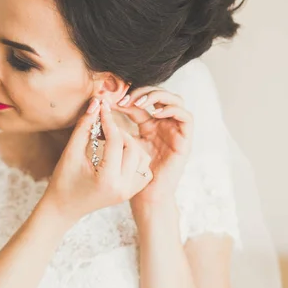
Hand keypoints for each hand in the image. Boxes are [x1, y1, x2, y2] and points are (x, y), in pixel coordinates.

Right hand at [41, 98, 152, 224]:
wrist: (64, 207)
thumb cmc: (63, 181)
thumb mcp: (71, 153)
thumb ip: (84, 127)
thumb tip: (96, 104)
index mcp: (107, 179)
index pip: (116, 141)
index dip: (109, 121)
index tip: (101, 108)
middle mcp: (123, 187)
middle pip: (133, 148)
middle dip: (119, 132)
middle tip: (104, 127)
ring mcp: (129, 191)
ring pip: (142, 157)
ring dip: (129, 144)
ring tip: (111, 140)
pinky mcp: (131, 192)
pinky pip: (143, 169)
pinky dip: (135, 157)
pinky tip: (120, 153)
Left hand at [114, 87, 193, 207]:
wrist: (145, 196)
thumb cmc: (131, 172)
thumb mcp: (120, 144)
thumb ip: (114, 128)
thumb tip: (99, 107)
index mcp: (148, 124)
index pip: (142, 100)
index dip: (128, 95)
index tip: (112, 99)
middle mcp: (163, 124)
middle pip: (160, 94)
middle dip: (143, 91)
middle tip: (126, 98)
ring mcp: (176, 131)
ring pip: (176, 100)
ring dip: (158, 97)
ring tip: (139, 102)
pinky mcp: (185, 140)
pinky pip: (187, 117)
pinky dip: (173, 110)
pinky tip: (155, 114)